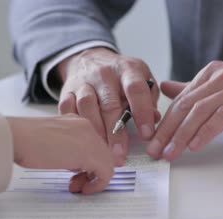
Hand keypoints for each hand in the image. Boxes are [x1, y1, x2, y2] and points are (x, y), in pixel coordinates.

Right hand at [7, 115, 113, 193]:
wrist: (15, 137)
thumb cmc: (25, 140)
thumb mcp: (53, 142)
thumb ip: (68, 148)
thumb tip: (77, 165)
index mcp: (78, 121)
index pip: (95, 146)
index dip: (89, 164)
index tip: (76, 174)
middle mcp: (88, 126)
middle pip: (103, 154)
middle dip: (92, 173)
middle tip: (76, 183)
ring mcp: (91, 138)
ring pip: (107, 163)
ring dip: (94, 179)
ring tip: (76, 186)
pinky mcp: (90, 153)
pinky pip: (106, 172)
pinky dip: (97, 184)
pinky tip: (83, 188)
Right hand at [56, 47, 160, 165]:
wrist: (90, 59)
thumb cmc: (121, 76)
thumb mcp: (142, 78)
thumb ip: (150, 99)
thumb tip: (155, 120)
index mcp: (128, 70)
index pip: (136, 90)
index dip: (142, 113)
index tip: (147, 135)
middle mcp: (105, 74)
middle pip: (110, 105)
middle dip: (115, 133)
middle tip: (119, 155)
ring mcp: (84, 82)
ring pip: (87, 107)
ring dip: (95, 132)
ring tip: (101, 152)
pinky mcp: (67, 91)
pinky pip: (67, 109)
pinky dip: (73, 126)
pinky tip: (81, 140)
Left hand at [146, 61, 222, 159]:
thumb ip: (195, 89)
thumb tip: (167, 89)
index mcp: (211, 74)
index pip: (180, 99)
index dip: (163, 121)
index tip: (152, 140)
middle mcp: (218, 79)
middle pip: (184, 106)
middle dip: (166, 131)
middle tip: (154, 151)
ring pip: (197, 113)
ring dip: (180, 136)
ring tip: (170, 154)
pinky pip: (219, 119)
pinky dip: (204, 133)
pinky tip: (194, 146)